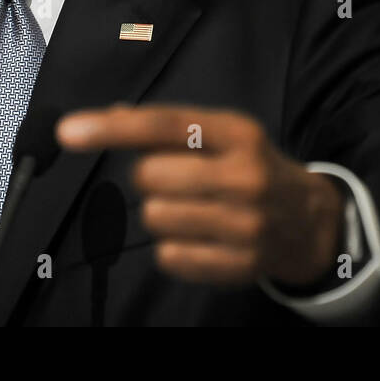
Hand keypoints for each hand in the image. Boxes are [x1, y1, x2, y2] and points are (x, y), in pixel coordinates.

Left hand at [56, 103, 343, 285]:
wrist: (312, 222)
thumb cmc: (253, 168)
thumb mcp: (225, 134)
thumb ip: (172, 126)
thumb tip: (111, 115)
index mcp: (237, 133)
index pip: (164, 124)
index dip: (112, 128)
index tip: (67, 132)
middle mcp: (244, 176)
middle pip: (149, 176)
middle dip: (149, 178)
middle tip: (176, 180)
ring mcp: (246, 224)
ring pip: (155, 217)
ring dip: (161, 214)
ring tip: (191, 210)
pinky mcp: (241, 265)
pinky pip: (170, 257)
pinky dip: (174, 249)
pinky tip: (200, 238)